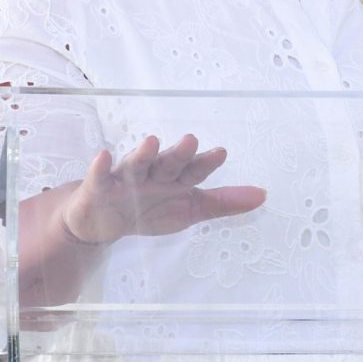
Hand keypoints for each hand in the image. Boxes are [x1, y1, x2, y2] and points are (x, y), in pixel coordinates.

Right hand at [58, 134, 265, 244]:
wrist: (103, 221)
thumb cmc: (150, 208)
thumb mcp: (190, 210)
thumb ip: (224, 203)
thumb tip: (263, 195)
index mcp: (175, 179)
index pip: (194, 170)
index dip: (206, 162)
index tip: (221, 152)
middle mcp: (152, 173)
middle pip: (168, 162)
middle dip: (179, 153)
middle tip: (191, 140)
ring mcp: (124, 178)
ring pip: (136, 164)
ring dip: (143, 153)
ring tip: (152, 142)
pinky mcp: (98, 187)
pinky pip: (98, 177)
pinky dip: (100, 167)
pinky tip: (104, 156)